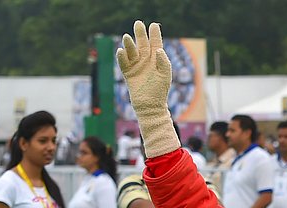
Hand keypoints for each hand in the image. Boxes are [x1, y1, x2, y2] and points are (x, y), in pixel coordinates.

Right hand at [116, 22, 179, 157]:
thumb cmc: (160, 91)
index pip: (155, 44)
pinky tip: (121, 50)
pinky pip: (123, 62)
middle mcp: (146, 61)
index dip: (154, 35)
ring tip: (127, 37)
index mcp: (156, 60)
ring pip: (131, 51)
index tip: (154, 25)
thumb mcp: (165, 75)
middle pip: (142, 44)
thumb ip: (163, 62)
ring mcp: (136, 66)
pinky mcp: (128, 73)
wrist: (150, 105)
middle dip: (140, 34)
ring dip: (129, 44)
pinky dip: (122, 57)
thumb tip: (158, 49)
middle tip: (138, 23)